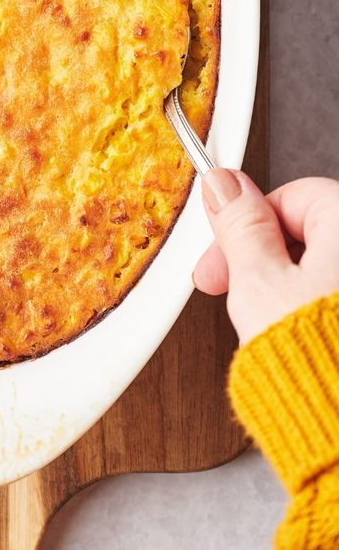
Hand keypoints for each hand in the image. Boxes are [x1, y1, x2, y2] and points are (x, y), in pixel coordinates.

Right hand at [193, 169, 338, 343]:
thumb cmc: (318, 363)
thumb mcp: (259, 283)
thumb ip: (240, 226)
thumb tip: (225, 185)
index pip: (293, 196)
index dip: (247, 224)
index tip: (221, 257)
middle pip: (310, 233)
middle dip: (264, 260)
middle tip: (232, 291)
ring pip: (323, 271)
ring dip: (288, 290)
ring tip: (264, 326)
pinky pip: (337, 299)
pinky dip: (316, 312)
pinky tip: (296, 342)